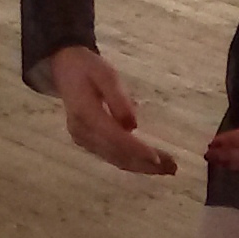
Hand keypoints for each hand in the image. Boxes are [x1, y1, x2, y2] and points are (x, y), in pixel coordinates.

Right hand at [50, 46, 176, 175]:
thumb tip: (133, 126)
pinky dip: (133, 162)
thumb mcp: (106, 74)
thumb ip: (118, 98)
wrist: (64, 68)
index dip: (137, 150)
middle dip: (145, 163)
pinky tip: (150, 165)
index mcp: (85, 114)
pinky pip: (112, 156)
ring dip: (142, 166)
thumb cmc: (88, 68)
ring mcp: (83, 140)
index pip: (115, 138)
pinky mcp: (88, 142)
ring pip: (116, 159)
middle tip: (173, 168)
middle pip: (117, 154)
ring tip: (169, 169)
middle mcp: (82, 133)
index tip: (158, 158)